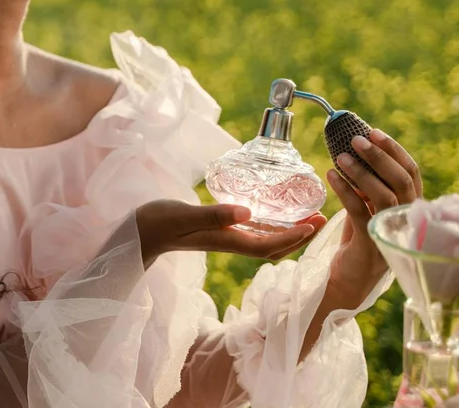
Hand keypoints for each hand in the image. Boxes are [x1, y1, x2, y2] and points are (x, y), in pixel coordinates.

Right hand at [135, 199, 326, 264]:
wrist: (137, 233)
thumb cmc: (157, 223)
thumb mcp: (184, 215)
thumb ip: (213, 215)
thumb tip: (247, 213)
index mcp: (226, 241)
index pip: (268, 245)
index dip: (294, 238)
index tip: (316, 224)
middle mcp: (229, 242)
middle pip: (273, 246)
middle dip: (300, 236)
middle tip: (322, 218)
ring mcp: (223, 237)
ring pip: (264, 240)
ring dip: (288, 231)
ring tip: (306, 215)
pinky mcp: (216, 230)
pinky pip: (251, 231)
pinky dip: (269, 225)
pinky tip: (273, 212)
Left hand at [326, 128, 421, 304]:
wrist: (348, 282)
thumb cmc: (359, 242)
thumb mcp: (367, 209)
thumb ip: (369, 187)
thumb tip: (356, 153)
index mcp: (409, 208)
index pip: (412, 174)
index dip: (395, 151)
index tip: (374, 132)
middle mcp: (406, 220)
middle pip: (402, 182)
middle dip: (380, 156)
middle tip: (357, 139)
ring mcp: (391, 233)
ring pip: (384, 196)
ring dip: (362, 172)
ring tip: (341, 155)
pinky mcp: (371, 244)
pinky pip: (360, 212)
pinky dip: (345, 190)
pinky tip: (331, 175)